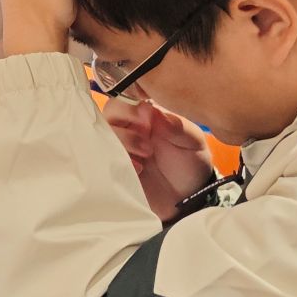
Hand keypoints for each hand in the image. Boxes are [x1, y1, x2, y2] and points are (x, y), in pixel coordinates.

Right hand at [104, 97, 215, 221]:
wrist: (188, 199)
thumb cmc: (190, 164)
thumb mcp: (193, 142)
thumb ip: (178, 126)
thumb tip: (156, 113)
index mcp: (146, 115)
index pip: (126, 98)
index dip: (130, 105)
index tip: (145, 117)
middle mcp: (128, 128)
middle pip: (109, 114)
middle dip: (125, 124)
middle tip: (146, 139)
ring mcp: (120, 148)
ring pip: (103, 135)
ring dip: (122, 142)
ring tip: (145, 155)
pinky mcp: (114, 167)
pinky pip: (102, 158)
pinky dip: (117, 160)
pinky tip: (138, 169)